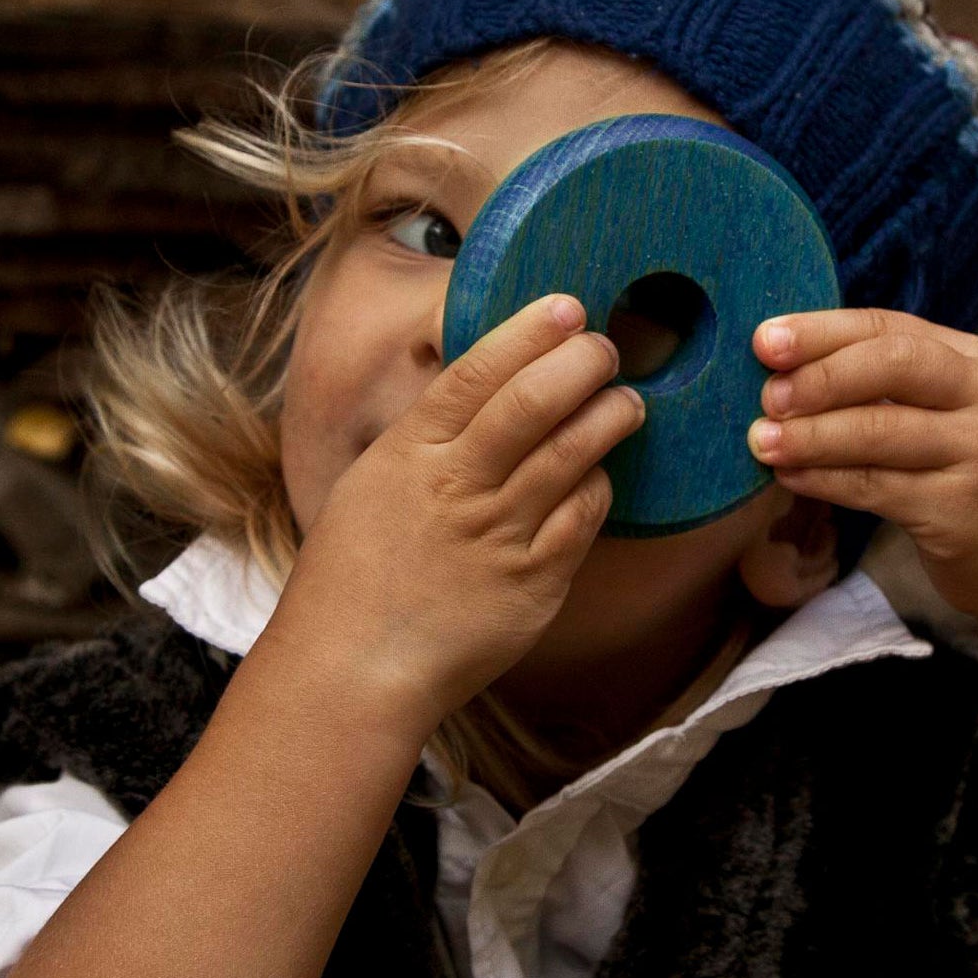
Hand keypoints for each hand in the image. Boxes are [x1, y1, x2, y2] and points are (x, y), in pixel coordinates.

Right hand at [279, 293, 644, 733]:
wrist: (352, 670)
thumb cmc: (353, 576)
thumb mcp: (374, 483)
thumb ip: (429, 436)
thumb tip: (486, 385)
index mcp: (409, 453)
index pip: (478, 371)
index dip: (529, 333)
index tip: (567, 307)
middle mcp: (457, 488)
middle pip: (534, 403)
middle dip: (583, 363)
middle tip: (606, 349)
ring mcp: (499, 536)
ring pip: (573, 455)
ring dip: (609, 416)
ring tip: (625, 402)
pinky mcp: (534, 584)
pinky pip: (584, 519)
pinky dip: (599, 486)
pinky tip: (599, 474)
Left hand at [746, 307, 977, 630]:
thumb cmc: (962, 473)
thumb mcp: (940, 413)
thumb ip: (878, 386)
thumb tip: (777, 372)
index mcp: (969, 360)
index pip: (888, 329)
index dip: (821, 331)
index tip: (763, 340)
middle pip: (894, 365)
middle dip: (822, 376)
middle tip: (767, 396)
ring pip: (881, 431)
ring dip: (812, 435)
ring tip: (761, 440)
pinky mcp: (961, 511)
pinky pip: (878, 488)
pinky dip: (826, 479)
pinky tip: (789, 476)